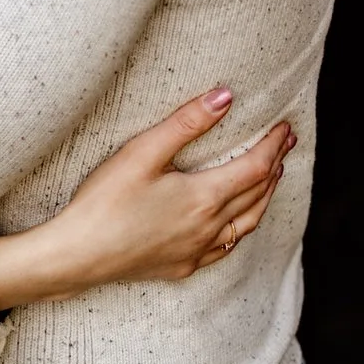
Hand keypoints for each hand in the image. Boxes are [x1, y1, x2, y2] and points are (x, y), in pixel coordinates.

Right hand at [0, 88, 296, 311]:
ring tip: (271, 180)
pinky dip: (240, 230)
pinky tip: (234, 226)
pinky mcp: (182, 266)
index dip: (273, 146)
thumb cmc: (105, 201)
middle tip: (284, 146)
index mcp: (204, 197)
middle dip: (274, 167)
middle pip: (257, 195)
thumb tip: (225, 97)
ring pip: (247, 224)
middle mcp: (210, 227)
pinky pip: (225, 248)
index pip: (255, 167)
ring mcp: (198, 250)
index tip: (285, 128)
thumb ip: (185, 124)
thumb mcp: (141, 153)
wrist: (78, 254)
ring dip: (264, 199)